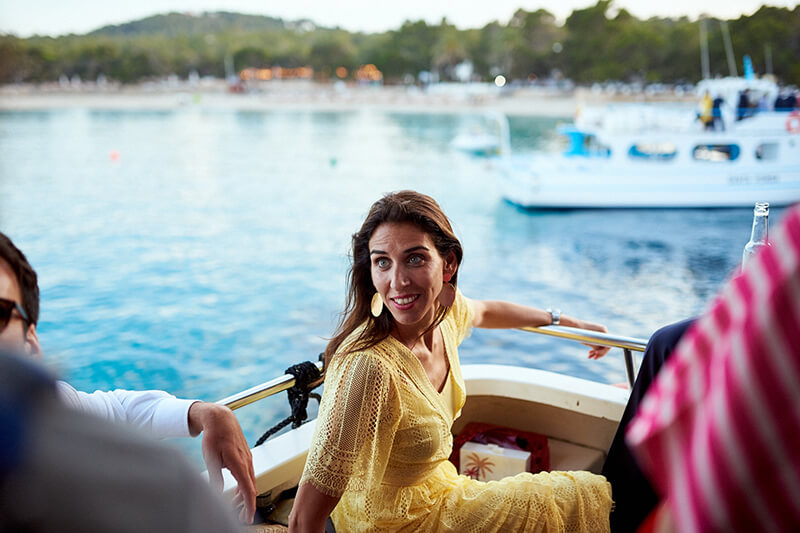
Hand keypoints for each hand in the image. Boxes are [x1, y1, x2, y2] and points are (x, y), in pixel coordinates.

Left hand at [188, 401, 256, 522]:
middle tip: (242, 518)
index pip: (248, 490)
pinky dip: (245, 485)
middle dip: (248, 505)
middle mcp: (247, 462)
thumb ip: (215, 478)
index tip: (248, 518)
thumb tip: (216, 494)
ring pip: (250, 481)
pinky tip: (238, 489)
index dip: (249, 506)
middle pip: (252, 488)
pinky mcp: (245, 456)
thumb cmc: (214, 436)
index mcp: (239, 464)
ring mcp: (247, 458)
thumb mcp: (211, 459)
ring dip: (245, 495)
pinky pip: (248, 474)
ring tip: (236, 505)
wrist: (221, 418)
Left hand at [578, 320, 611, 359]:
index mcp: (603, 331)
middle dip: (599, 353)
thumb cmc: (581, 333)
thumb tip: (601, 353)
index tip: (597, 355)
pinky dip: (593, 349)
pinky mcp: (593, 335)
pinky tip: (589, 353)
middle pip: (604, 345)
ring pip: (599, 345)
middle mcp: (602, 331)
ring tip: (589, 357)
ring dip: (595, 352)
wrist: (573, 325)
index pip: (608, 344)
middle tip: (594, 358)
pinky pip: (596, 343)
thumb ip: (597, 347)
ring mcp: (598, 333)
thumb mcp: (590, 341)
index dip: (603, 352)